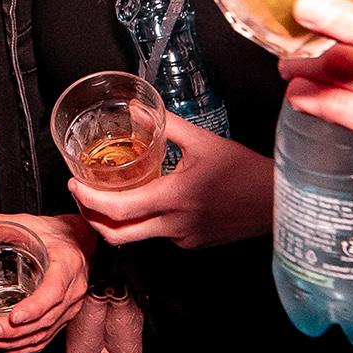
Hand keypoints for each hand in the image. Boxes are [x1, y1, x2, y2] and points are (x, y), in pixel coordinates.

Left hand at [0, 212, 90, 352]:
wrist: (80, 242)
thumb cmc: (55, 233)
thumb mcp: (28, 222)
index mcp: (67, 264)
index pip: (53, 291)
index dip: (34, 307)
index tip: (14, 316)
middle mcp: (73, 289)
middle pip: (46, 318)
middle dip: (15, 330)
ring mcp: (70, 307)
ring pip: (44, 332)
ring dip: (16, 341)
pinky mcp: (65, 317)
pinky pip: (46, 338)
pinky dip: (25, 347)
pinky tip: (7, 346)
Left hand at [68, 115, 272, 248]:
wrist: (278, 202)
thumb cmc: (245, 170)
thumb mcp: (203, 141)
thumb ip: (166, 125)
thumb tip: (136, 108)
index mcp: (174, 198)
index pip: (119, 209)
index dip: (89, 201)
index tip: (74, 185)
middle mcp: (176, 226)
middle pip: (118, 235)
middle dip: (92, 218)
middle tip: (81, 197)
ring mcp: (184, 239)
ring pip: (138, 238)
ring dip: (118, 221)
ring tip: (108, 197)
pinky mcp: (193, 244)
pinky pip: (161, 235)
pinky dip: (147, 222)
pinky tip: (151, 202)